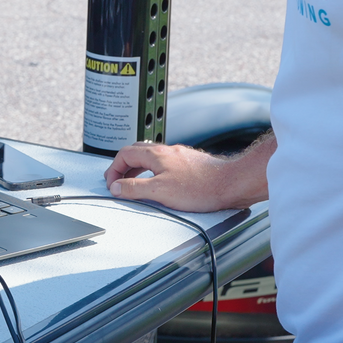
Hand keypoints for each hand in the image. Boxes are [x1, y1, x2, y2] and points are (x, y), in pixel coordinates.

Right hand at [104, 140, 267, 212]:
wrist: (231, 183)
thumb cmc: (201, 187)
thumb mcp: (160, 191)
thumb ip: (134, 189)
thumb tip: (116, 187)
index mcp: (156, 155)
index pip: (124, 154)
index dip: (114, 169)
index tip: (112, 183)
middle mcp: (167, 151)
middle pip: (136, 152)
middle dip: (124, 167)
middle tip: (119, 181)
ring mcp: (180, 156)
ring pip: (151, 158)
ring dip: (139, 169)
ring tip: (136, 184)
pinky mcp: (191, 164)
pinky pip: (165, 164)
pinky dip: (155, 172)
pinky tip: (161, 184)